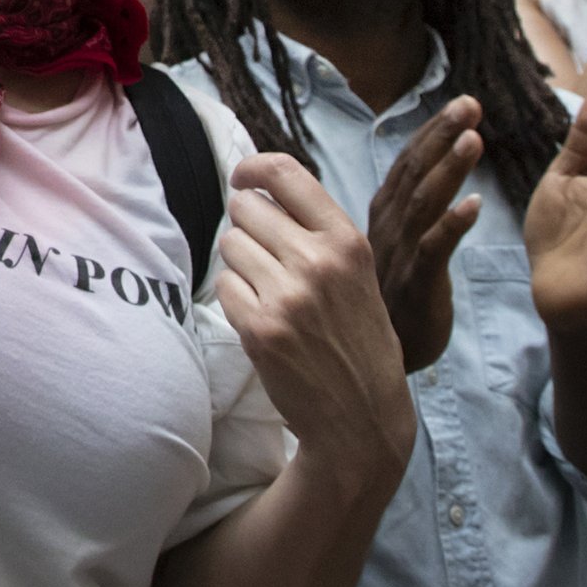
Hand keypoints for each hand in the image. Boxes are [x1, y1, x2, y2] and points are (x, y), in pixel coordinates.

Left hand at [214, 153, 415, 476]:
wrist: (362, 416)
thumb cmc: (357, 339)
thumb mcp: (357, 275)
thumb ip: (316, 233)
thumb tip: (260, 190)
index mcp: (348, 241)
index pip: (286, 173)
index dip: (253, 169)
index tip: (242, 179)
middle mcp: (319, 262)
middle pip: (245, 209)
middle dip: (246, 227)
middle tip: (265, 257)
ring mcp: (288, 296)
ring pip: (230, 245)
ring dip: (240, 264)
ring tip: (270, 293)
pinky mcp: (261, 328)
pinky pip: (224, 286)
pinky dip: (236, 299)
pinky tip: (263, 320)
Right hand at [364, 98, 483, 370]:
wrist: (364, 368)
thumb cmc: (373, 310)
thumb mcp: (376, 257)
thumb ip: (387, 220)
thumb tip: (403, 185)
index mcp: (379, 218)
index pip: (405, 165)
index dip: (430, 133)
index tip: (459, 104)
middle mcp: (384, 229)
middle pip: (413, 172)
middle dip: (442, 134)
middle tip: (469, 102)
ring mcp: (398, 255)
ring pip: (423, 202)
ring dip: (448, 168)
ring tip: (473, 136)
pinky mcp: (415, 284)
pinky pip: (434, 250)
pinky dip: (453, 225)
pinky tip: (475, 205)